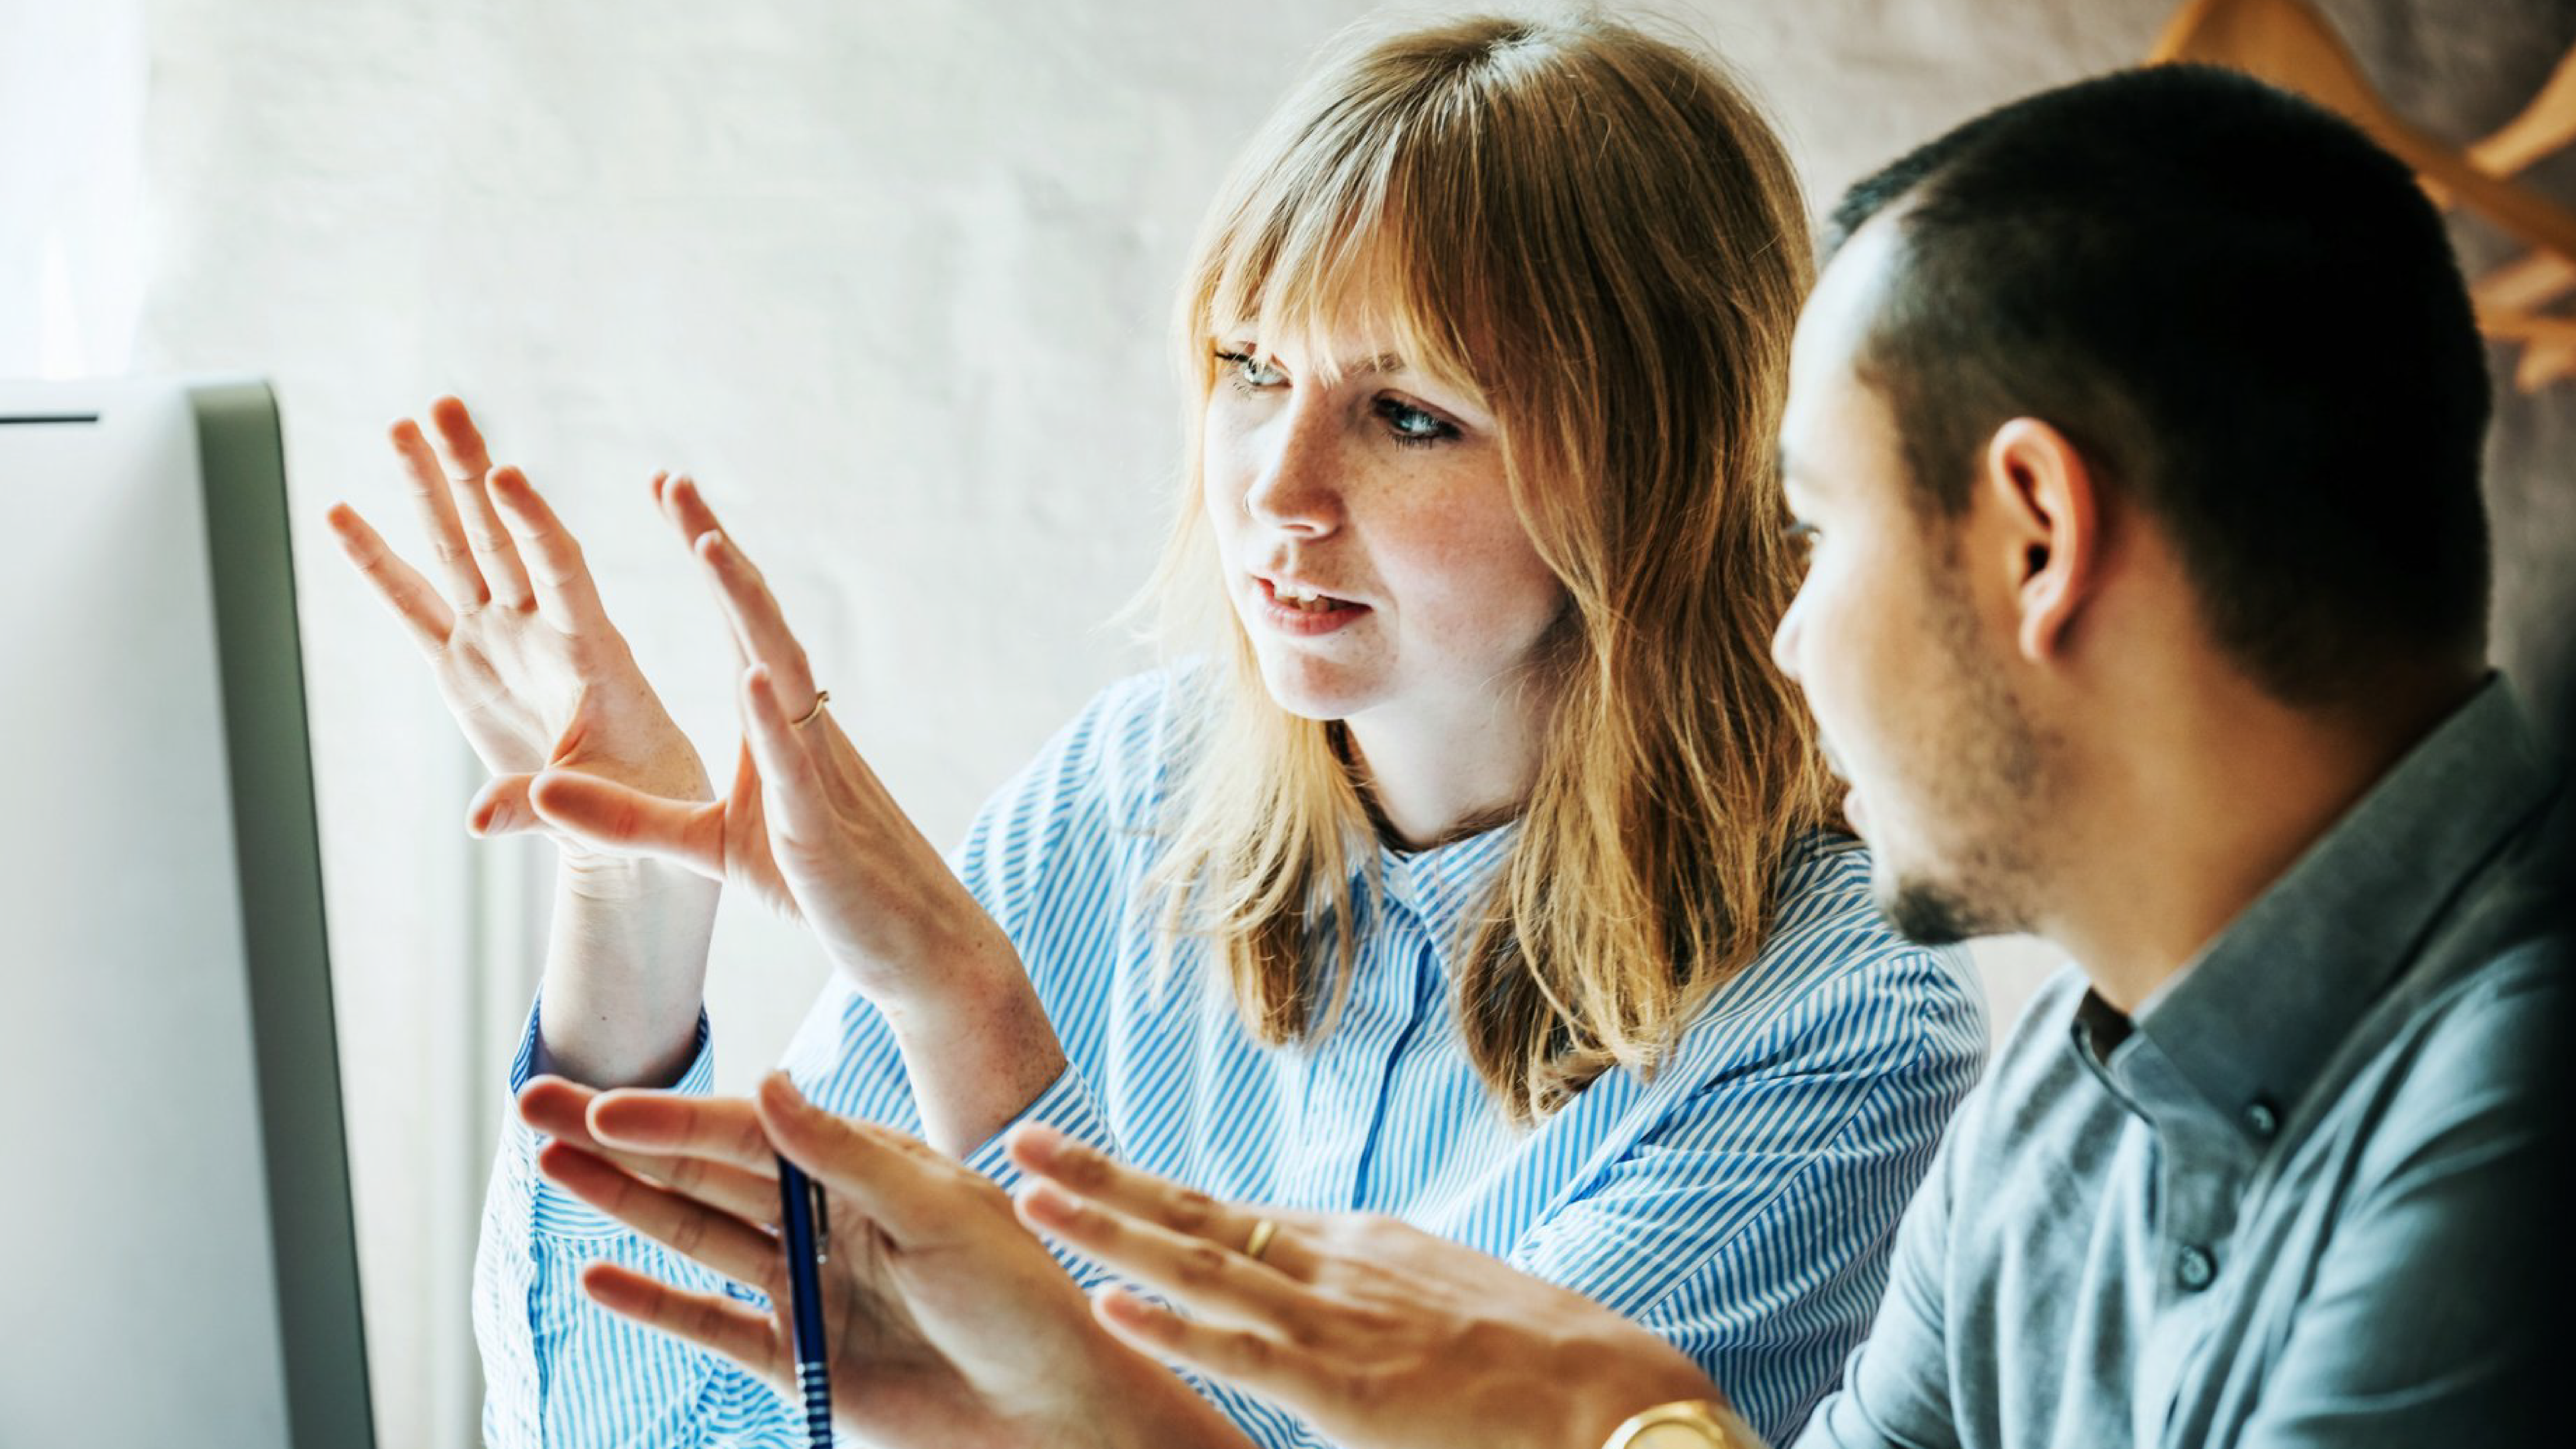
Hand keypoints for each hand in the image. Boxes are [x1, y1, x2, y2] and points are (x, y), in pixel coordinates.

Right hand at [325, 397, 712, 864]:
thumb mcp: (607, 808)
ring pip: (457, 551)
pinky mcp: (462, 664)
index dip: (533, 524)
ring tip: (400, 424)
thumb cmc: (642, 800)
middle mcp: (539, 629)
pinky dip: (376, 563)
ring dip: (429, 490)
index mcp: (591, 650)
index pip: (560, 570)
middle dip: (471, 472)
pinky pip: (411, 606)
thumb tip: (477, 825)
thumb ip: (542, 807)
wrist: (630, 812)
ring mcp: (497, 639)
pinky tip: (341, 512)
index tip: (507, 474)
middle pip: (500, 536)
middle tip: (444, 405)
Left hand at [515, 477, 1062, 1149]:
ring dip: (746, 607)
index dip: (706, 553)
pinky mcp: (821, 826)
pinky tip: (754, 673)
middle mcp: (802, 726)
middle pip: (758, 620)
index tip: (669, 490)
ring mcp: (817, 770)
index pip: (738, 621)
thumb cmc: (822, 887)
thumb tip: (543, 789)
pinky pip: (797, 762)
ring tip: (708, 545)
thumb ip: (627, 820)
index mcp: (778, 723)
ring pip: (782, 670)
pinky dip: (773, 716)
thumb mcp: (707, 846)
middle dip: (716, 548)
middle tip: (674, 481)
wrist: (912, 945)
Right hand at [520, 1071, 1255, 1448]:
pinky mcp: (802, 1360)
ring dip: (622, 1203)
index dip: (673, 1118)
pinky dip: (655, 1302)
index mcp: (866, 1166)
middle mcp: (829, 1217)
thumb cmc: (1024, 1297)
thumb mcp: (943, 1213)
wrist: (1058, 1409)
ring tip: (549, 1167)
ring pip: (696, 1236)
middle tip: (533, 1103)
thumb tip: (770, 1083)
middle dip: (619, 1139)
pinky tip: (597, 1276)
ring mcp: (809, 1288)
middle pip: (704, 1171)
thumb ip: (847, 1155)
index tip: (602, 1102)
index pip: (749, 1132)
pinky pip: (713, 1325)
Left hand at [1008, 1125, 1728, 1448]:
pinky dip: (1172, 1324)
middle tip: (1018, 1142)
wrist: (1615, 1394)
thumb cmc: (1534, 1364)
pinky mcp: (1347, 1387)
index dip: (1140, 1189)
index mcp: (1352, 1247)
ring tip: (1030, 1198)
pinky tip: (1111, 1303)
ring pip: (1197, 1265)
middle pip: (1191, 1214)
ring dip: (1106, 1230)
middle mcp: (1333, 1265)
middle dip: (1099, 1180)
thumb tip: (1325, 1310)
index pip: (1221, 1213)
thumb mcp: (1437, 1307)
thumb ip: (1369, 1302)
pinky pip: (1242, 1351)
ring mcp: (1337, 1320)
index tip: (1074, 1163)